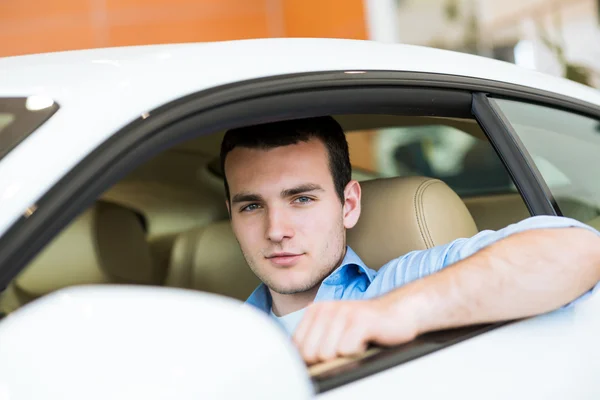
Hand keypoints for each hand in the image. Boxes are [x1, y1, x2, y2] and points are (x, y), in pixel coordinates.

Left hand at [292, 297, 418, 364]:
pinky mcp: (361, 320)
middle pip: (310, 353)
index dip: (312, 358)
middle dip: (327, 359)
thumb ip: (313, 341)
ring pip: (326, 353)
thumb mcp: (333, 330)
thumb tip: (296, 364)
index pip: (297, 347)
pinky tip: (366, 341)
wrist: (398, 312)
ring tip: (356, 343)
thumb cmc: (365, 326)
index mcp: (315, 310)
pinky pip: (346, 350)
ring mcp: (343, 312)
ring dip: (345, 355)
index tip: (330, 352)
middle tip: (345, 347)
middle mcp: (326, 308)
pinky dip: (358, 352)